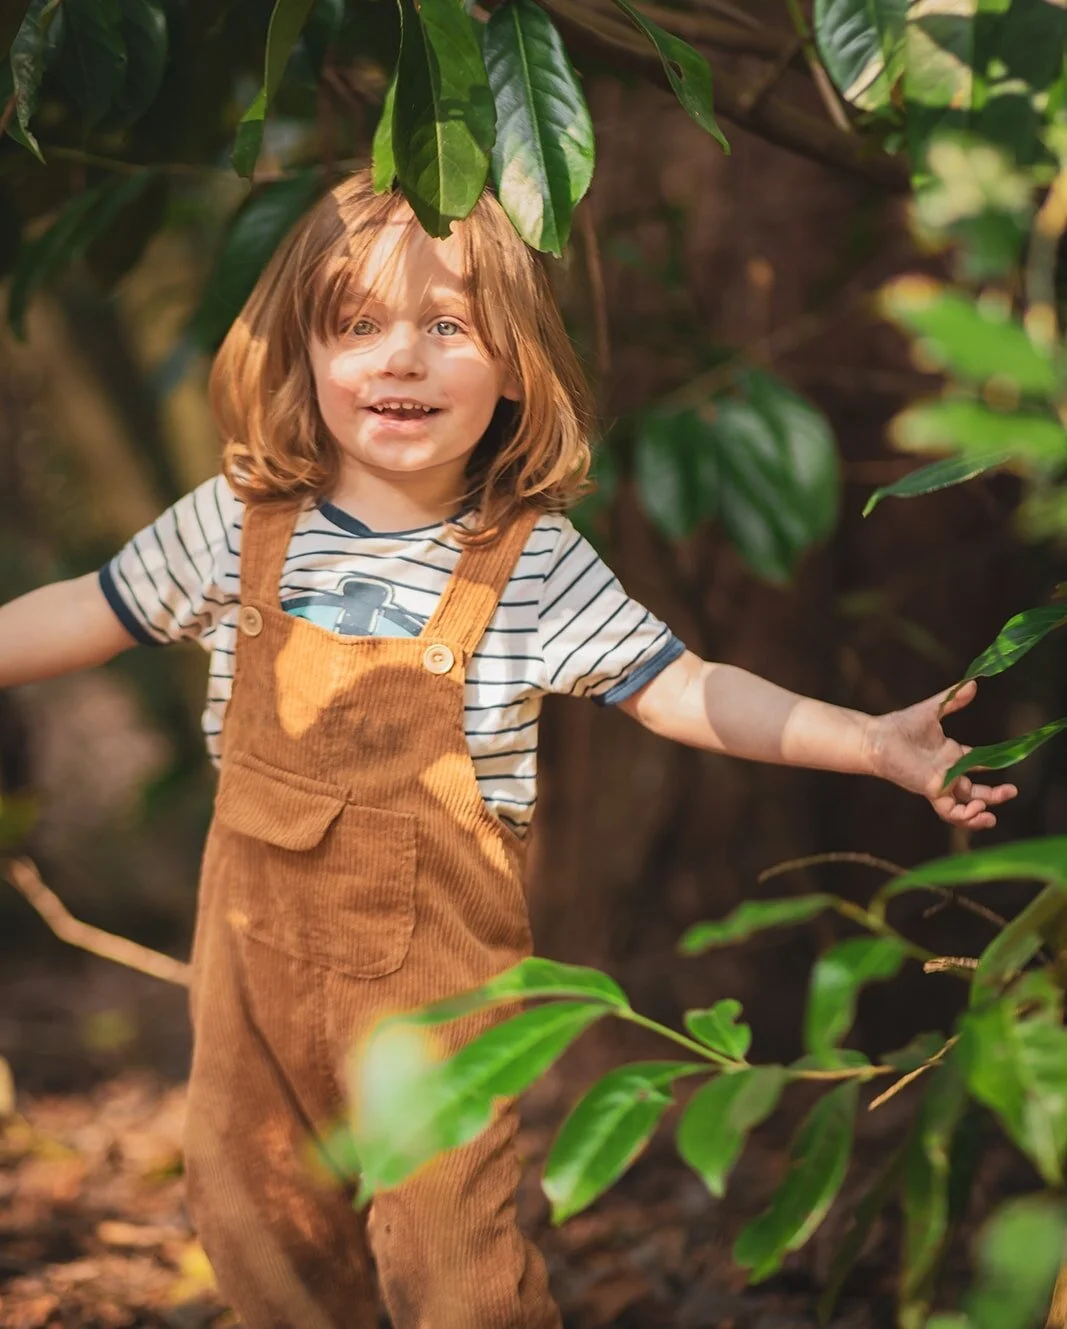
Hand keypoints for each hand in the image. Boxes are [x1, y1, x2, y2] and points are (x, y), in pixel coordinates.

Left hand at [863, 679, 1017, 829]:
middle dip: (995, 796)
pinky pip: (950, 812)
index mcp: (950, 755)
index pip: (976, 765)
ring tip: (990, 813)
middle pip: (975, 792)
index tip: (1010, 758)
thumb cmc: (900, 725)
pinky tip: (977, 808)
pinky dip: (965, 815)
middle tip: (1012, 791)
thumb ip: (954, 699)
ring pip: (963, 808)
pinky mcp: (932, 790)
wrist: (878, 738)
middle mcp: (947, 773)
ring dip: (979, 813)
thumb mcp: (933, 709)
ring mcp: (940, 784)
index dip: (992, 765)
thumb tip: (974, 682)